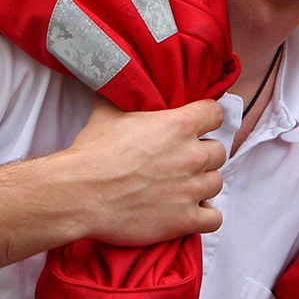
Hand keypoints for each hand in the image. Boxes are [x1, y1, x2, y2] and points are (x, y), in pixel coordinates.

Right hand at [65, 99, 226, 245]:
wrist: (80, 194)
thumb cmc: (93, 153)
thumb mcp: (107, 112)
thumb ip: (124, 95)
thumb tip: (119, 78)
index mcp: (179, 125)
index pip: (215, 114)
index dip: (207, 119)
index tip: (197, 126)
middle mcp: (192, 156)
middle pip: (218, 152)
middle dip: (203, 156)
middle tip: (182, 162)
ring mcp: (191, 189)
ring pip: (216, 183)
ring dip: (203, 185)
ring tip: (183, 188)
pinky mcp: (186, 219)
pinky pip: (214, 219)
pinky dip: (206, 217)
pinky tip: (191, 213)